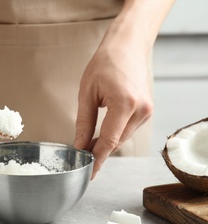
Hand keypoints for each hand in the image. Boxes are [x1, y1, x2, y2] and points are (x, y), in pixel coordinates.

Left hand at [74, 30, 152, 178]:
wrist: (126, 47)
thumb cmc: (104, 64)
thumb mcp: (86, 93)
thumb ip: (84, 122)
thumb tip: (80, 146)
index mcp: (124, 104)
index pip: (109, 140)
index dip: (97, 159)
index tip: (88, 172)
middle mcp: (140, 110)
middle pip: (116, 142)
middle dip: (98, 150)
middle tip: (81, 154)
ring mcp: (147, 111)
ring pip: (122, 138)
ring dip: (106, 142)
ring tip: (89, 141)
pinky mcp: (147, 111)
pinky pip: (128, 130)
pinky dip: (114, 134)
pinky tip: (102, 132)